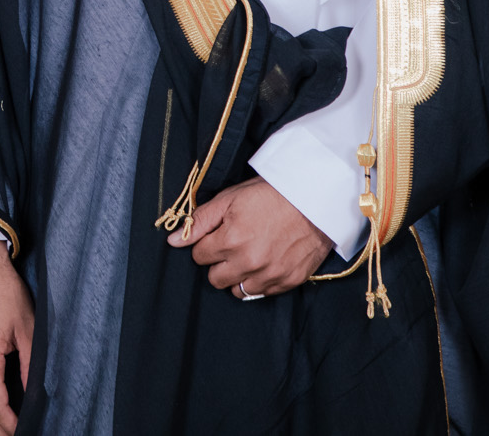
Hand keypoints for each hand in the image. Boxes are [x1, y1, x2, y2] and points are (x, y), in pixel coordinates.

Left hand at [172, 178, 333, 298]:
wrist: (315, 199)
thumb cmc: (271, 194)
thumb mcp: (231, 198)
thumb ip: (200, 221)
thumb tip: (173, 241)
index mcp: (230, 240)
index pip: (198, 256)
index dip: (206, 244)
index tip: (216, 236)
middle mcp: (248, 263)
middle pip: (214, 279)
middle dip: (218, 263)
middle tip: (231, 246)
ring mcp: (269, 275)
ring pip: (237, 291)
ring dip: (237, 276)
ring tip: (248, 256)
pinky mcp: (287, 282)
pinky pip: (261, 293)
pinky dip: (259, 281)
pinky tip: (264, 263)